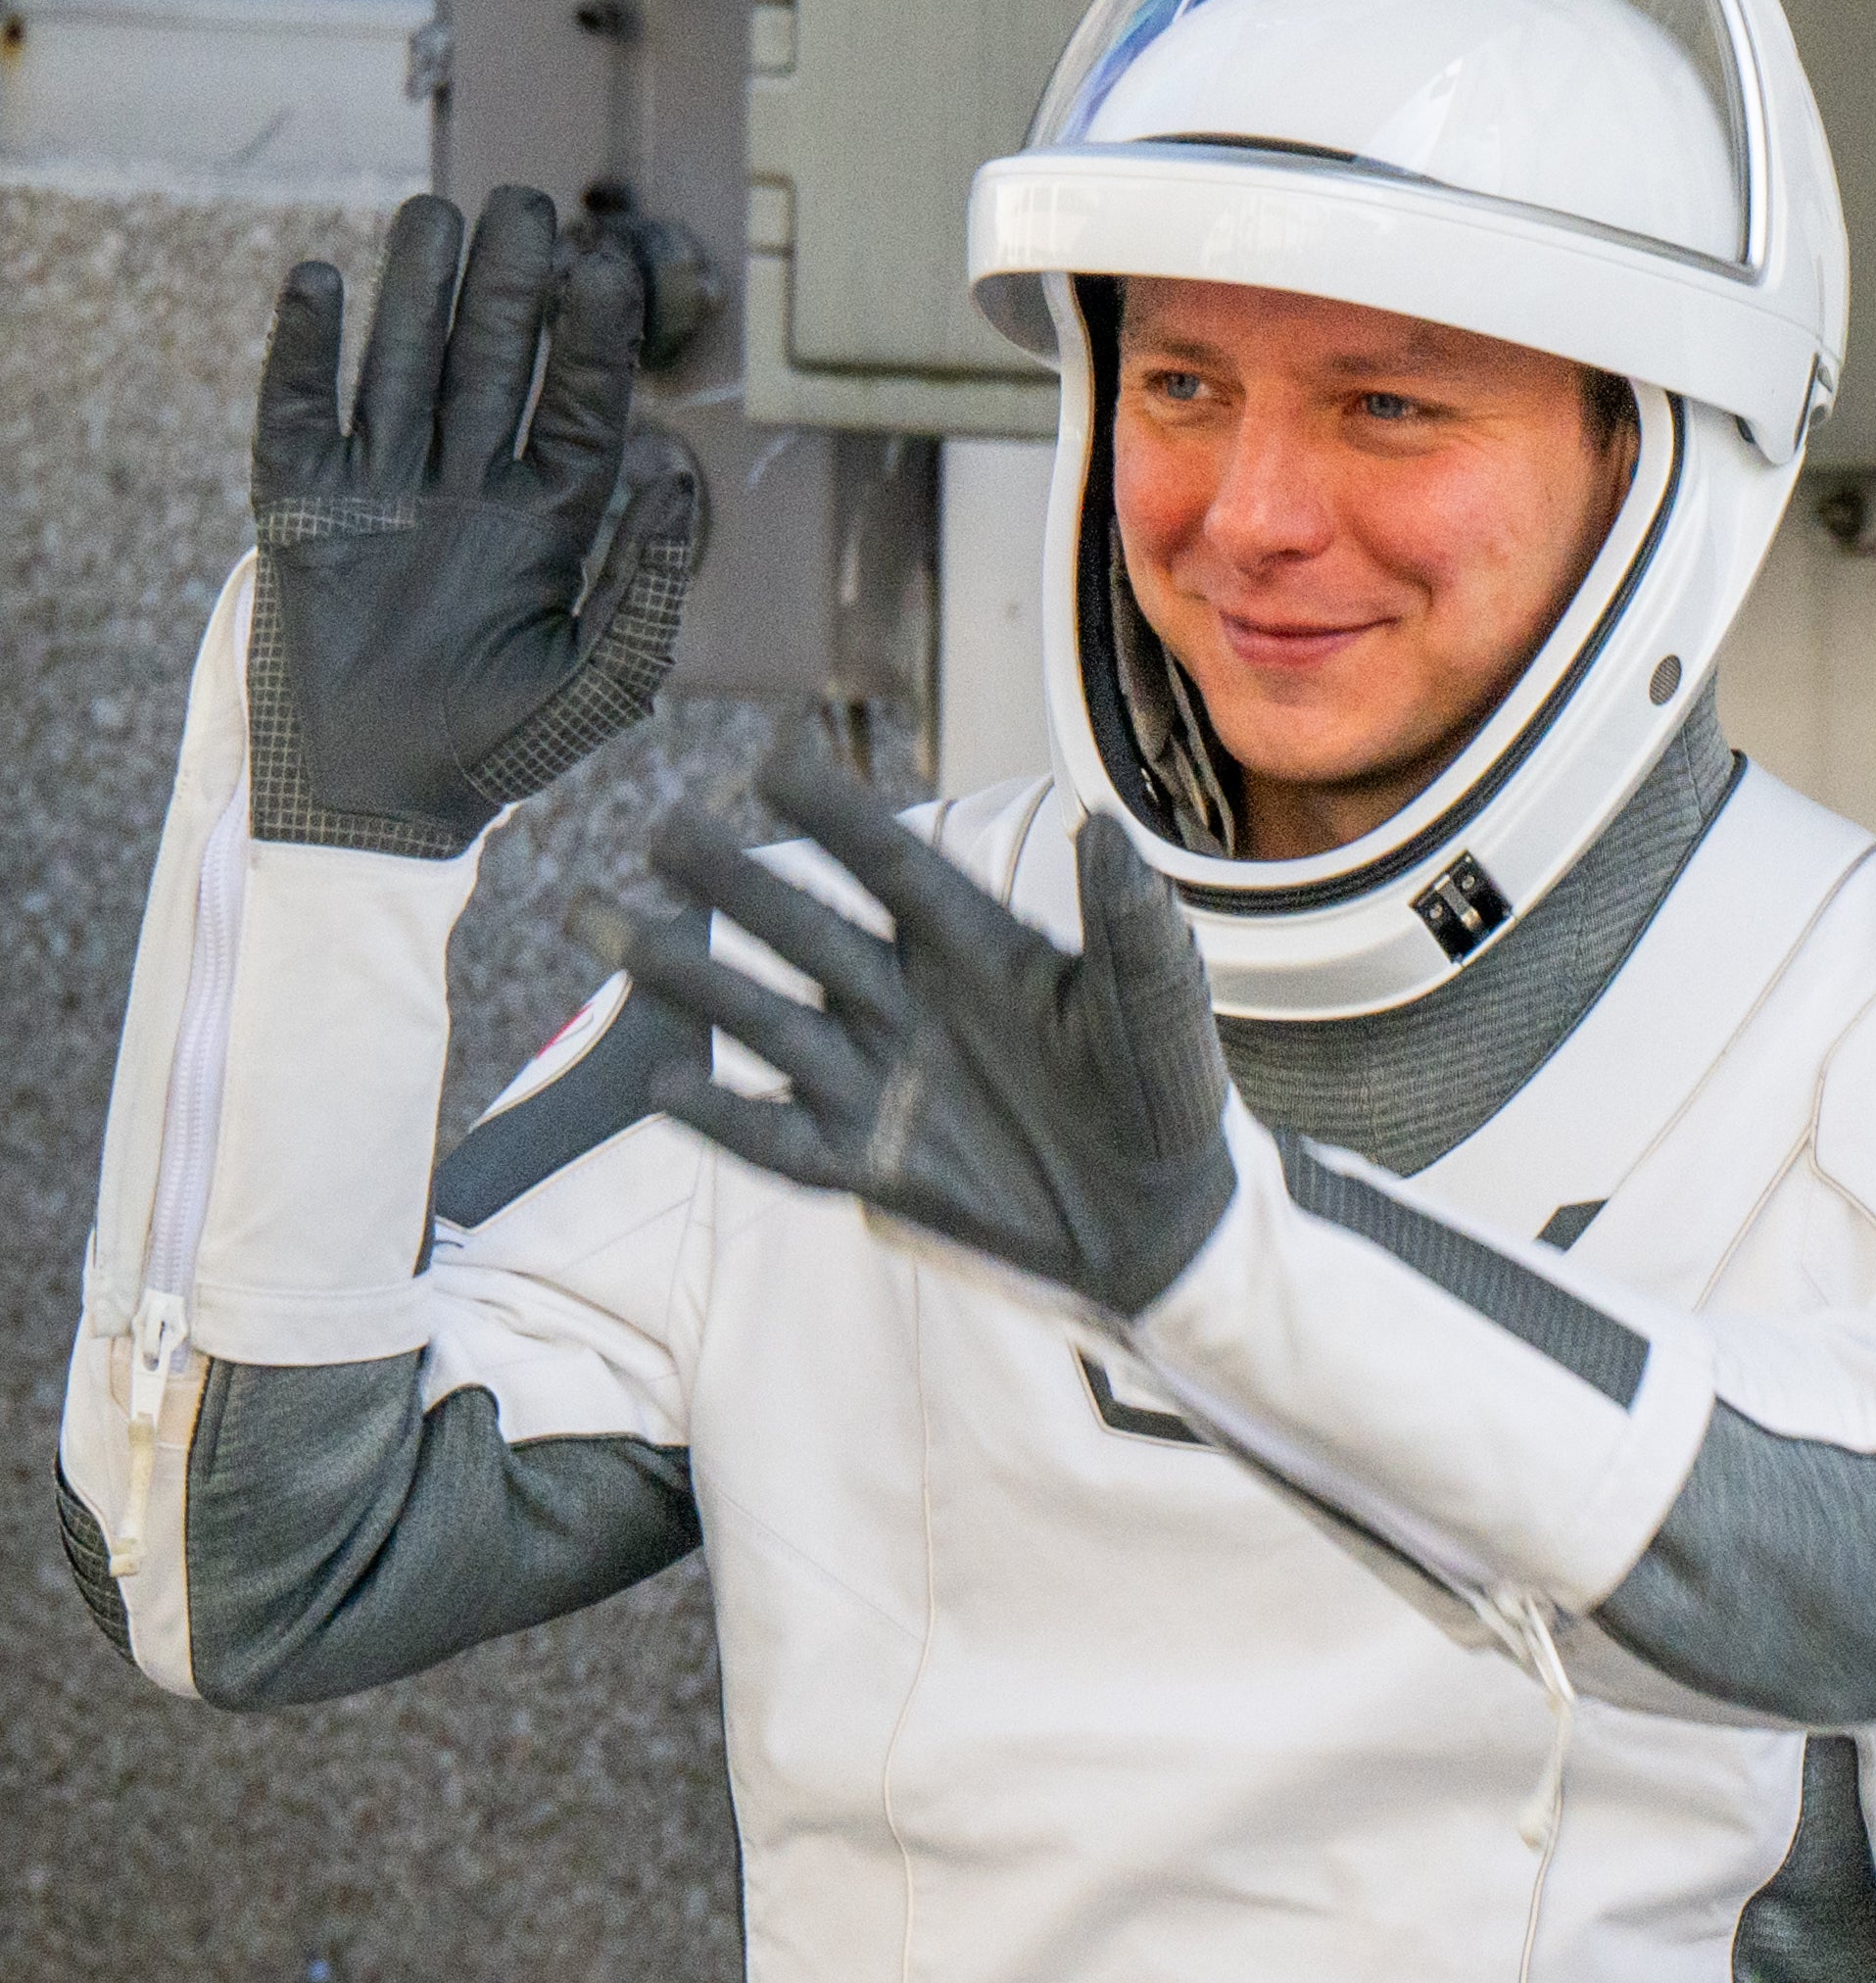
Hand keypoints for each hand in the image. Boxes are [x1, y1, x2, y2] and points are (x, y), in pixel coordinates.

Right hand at [249, 187, 708, 856]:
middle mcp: (469, 488)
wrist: (382, 796)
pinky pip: (300, 411)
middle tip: (524, 204)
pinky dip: (306, 348)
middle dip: (509, 287)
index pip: (580, 407)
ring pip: (402, 366)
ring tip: (434, 213)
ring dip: (415, 292)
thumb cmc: (503, 749)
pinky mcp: (302, 505)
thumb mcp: (606, 683)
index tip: (607, 266)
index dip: (592, 339)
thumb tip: (677, 476)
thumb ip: (651, 590)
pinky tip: (322, 283)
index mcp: (548, 521)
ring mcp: (383, 489)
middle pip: (491, 364)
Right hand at [613, 729, 1239, 1313]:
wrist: (1162, 1219)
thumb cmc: (1165, 1093)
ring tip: (604, 922)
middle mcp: (907, 999)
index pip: (893, 869)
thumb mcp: (1159, 1009)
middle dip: (734, 884)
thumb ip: (1132, 926)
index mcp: (976, 946)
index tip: (775, 763)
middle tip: (662, 833)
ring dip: (687, 977)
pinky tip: (663, 1087)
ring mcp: (878, 1078)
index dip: (838, 818)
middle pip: (804, 930)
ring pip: (764, 1020)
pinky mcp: (867, 1161)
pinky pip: (776, 1139)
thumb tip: (1106, 825)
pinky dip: (723, 1118)